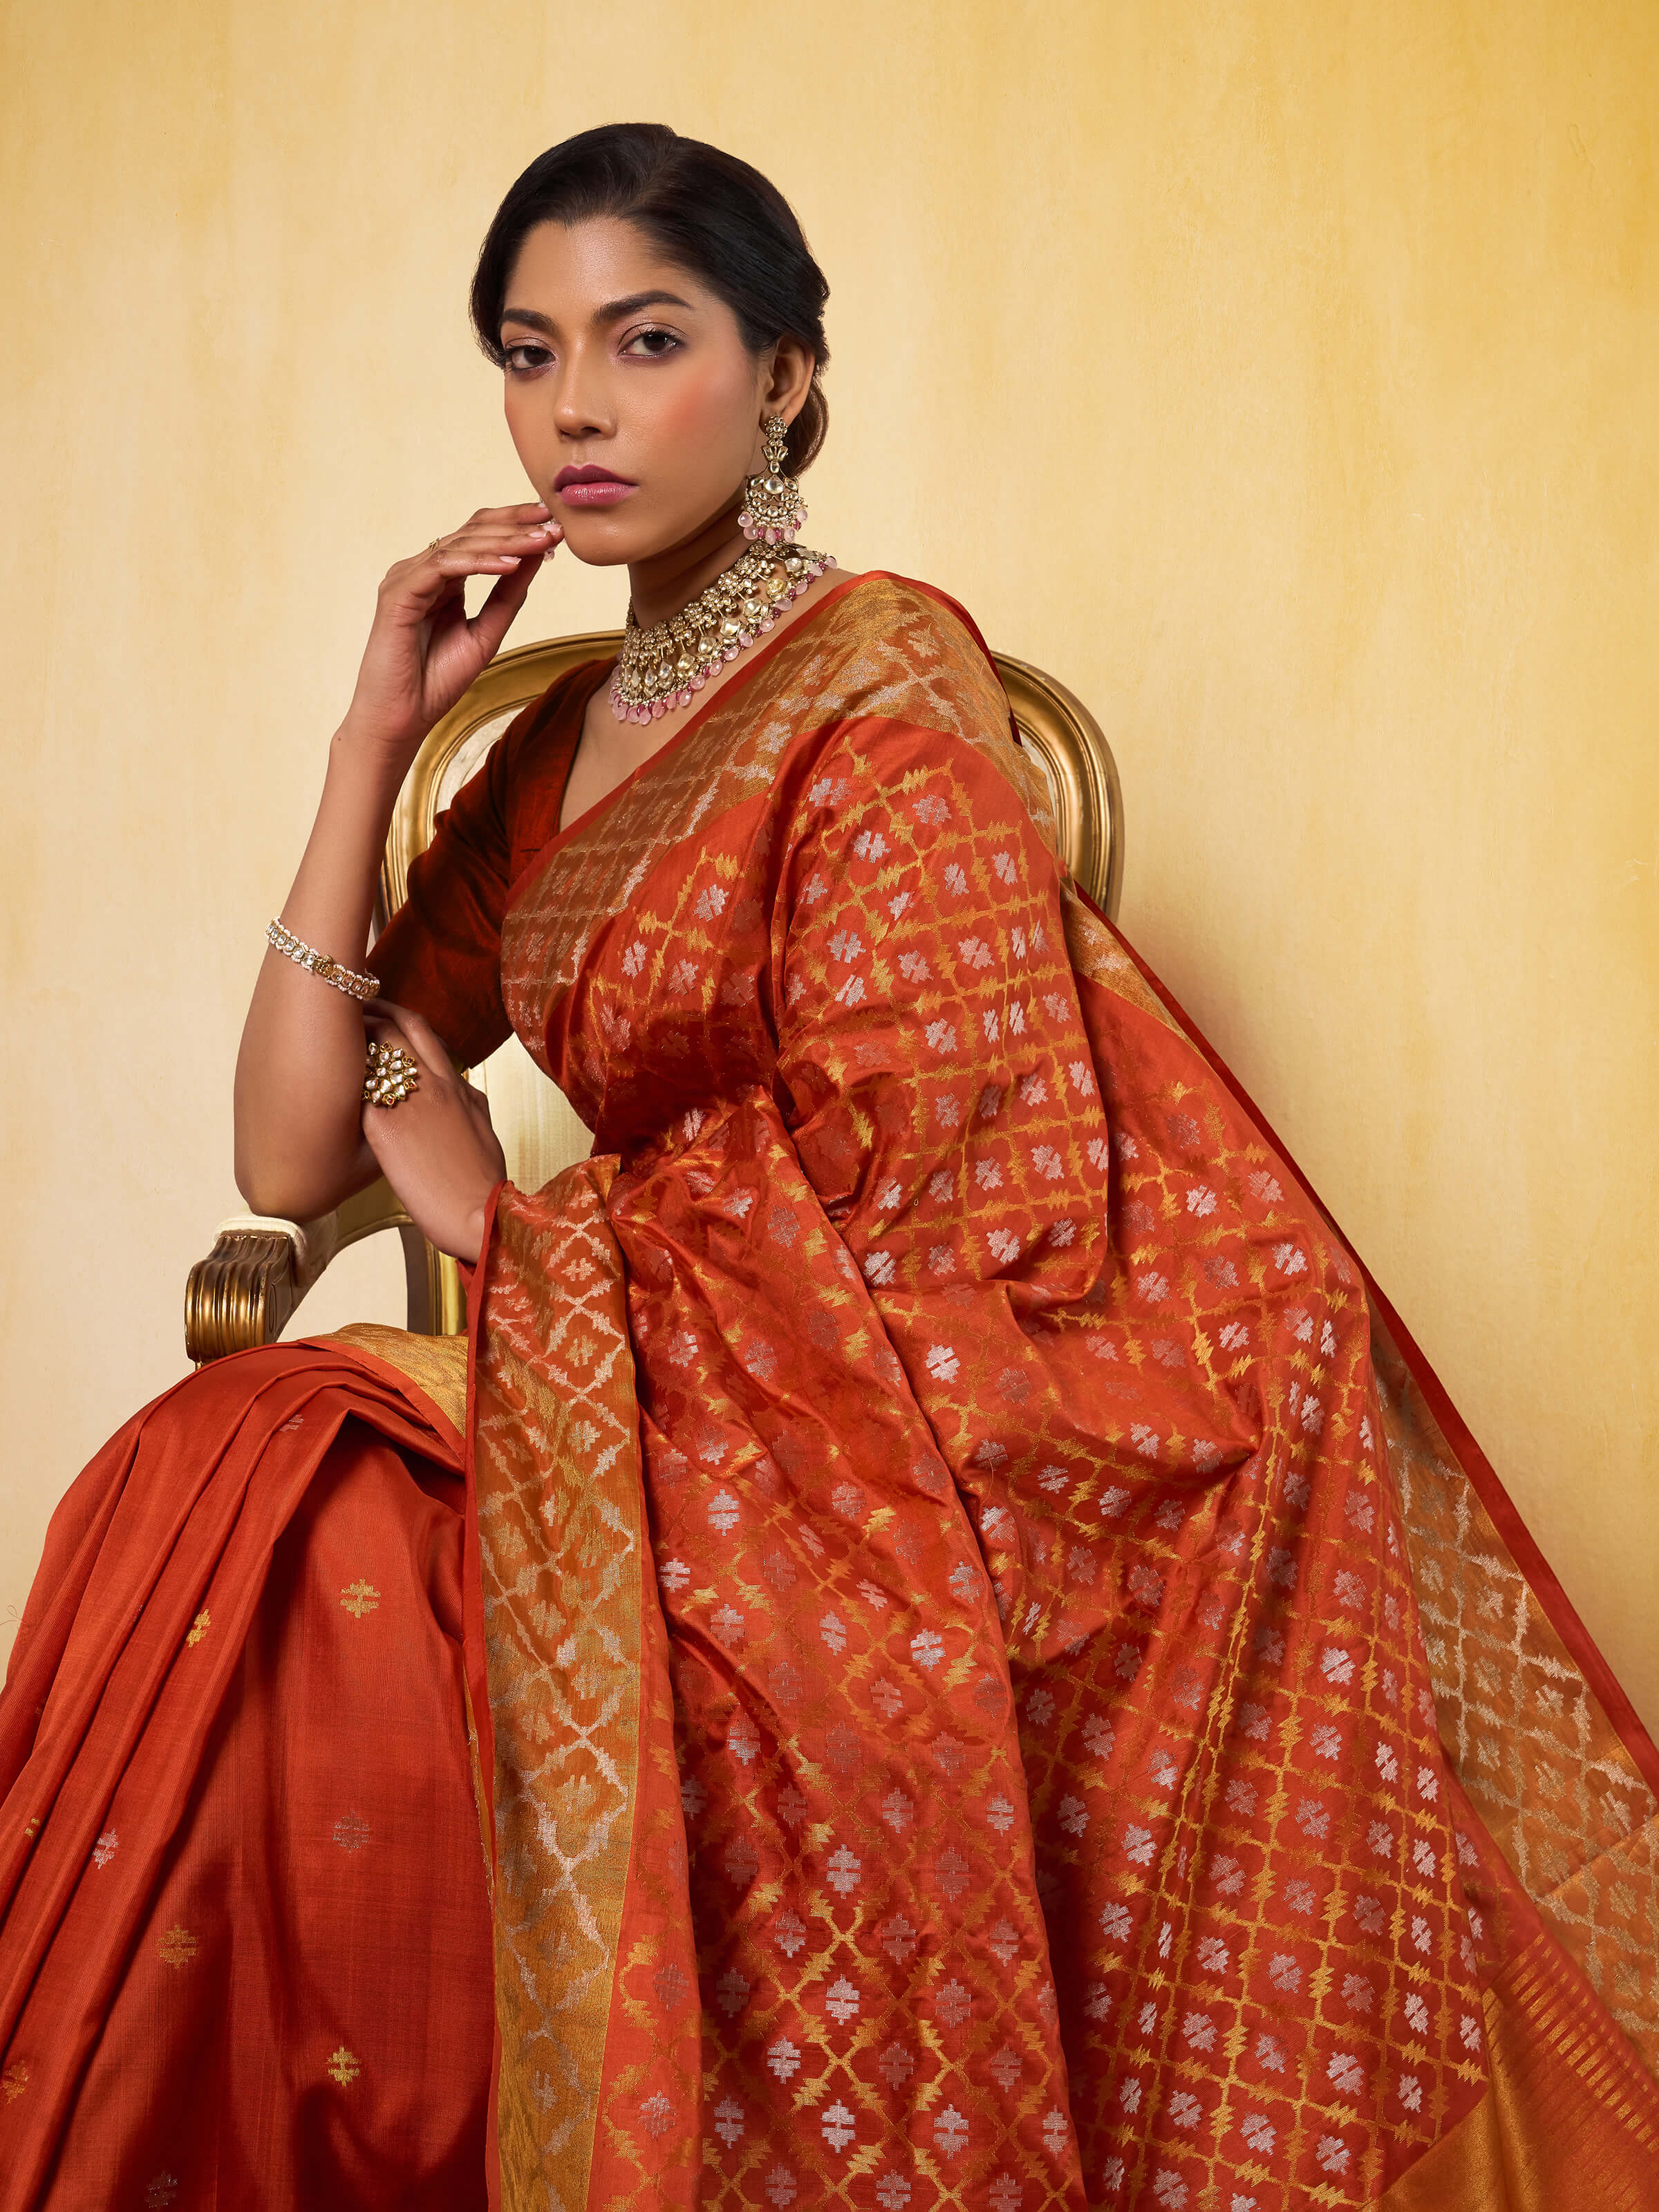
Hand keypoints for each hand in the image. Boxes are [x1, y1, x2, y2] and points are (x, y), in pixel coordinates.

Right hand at [339, 504, 562, 762]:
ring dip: (504, 541)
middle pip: (471, 531)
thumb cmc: (436, 681)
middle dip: (515, 526)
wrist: (402, 719)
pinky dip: (478, 563)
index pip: (478, 537)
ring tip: (541, 540)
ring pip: (460, 545)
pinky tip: (510, 564)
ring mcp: (406, 579)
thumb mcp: (486, 633)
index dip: (515, 526)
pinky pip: (442, 567)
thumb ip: (508, 595)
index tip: (554, 525)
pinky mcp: (398, 593)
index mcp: (440, 578)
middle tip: (553, 523)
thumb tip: (537, 557)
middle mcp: (421, 571)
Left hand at [359, 1002, 506, 1263]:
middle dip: (375, 1010)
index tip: (381, 1017)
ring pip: (379, 1043)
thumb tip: (465, 1095)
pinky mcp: (385, 1125)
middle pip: (403, 1025)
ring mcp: (411, 1101)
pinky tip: (322, 1071)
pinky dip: (342, 1071)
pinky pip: (357, 1084)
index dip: (399, 1020)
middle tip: (352, 1007)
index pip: (426, 1036)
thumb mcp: (483, 1132)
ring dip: (356, 1032)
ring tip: (333, 1029)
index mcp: (459, 1087)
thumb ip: (468, 1106)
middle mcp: (436, 1083)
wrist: (481, 1213)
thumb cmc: (484, 1184)